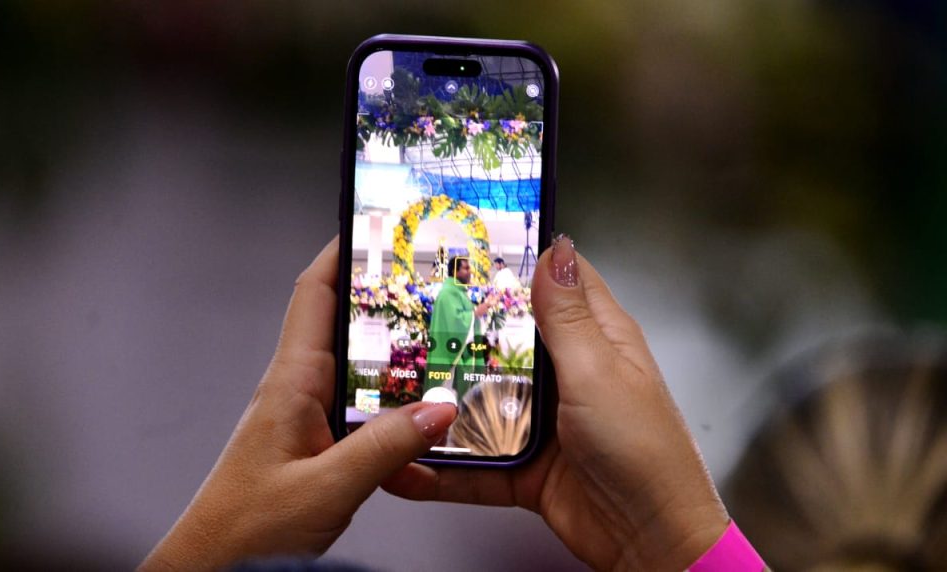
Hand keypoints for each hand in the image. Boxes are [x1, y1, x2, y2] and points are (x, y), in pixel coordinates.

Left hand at [140, 238, 456, 570]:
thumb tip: (439, 410)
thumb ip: (385, 448)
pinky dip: (394, 405)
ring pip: (360, 367)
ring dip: (398, 354)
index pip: (316, 292)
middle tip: (434, 280)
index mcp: (290, 382)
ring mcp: (306, 415)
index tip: (381, 223)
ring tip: (443, 342)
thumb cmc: (243, 529)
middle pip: (345, 321)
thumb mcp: (327, 487)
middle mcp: (297, 389)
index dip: (346, 250)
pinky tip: (421, 419)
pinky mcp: (317, 443)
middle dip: (387, 296)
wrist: (213, 568)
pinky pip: (363, 409)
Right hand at [383, 235, 728, 570]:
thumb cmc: (645, 453)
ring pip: (484, 398)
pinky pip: (476, 460)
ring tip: (399, 390)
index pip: (558, 282)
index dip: (521, 260)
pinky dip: (445, 468)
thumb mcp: (598, 372)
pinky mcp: (526, 465)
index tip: (472, 246)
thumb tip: (556, 250)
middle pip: (507, 339)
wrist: (651, 542)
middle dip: (465, 331)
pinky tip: (411, 466)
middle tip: (413, 317)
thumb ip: (568, 316)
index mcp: (598, 339)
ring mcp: (545, 421)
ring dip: (448, 401)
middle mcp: (570, 374)